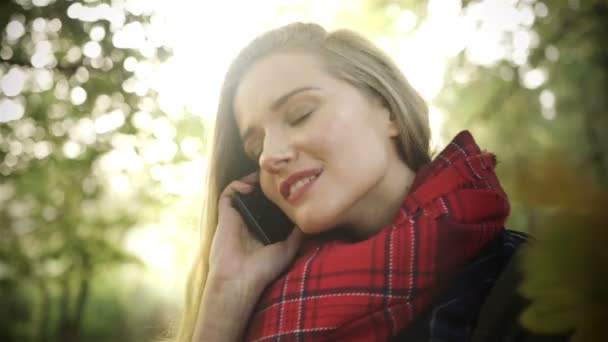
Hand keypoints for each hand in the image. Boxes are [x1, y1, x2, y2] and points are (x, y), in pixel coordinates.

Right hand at [209, 171, 302, 288]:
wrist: (240, 279)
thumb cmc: (263, 269)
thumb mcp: (287, 248)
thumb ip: (297, 233)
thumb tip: (309, 219)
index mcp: (262, 228)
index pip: (269, 206)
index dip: (277, 194)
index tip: (289, 185)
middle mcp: (249, 221)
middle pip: (256, 195)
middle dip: (266, 184)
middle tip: (278, 175)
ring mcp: (236, 217)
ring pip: (242, 190)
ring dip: (252, 180)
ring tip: (265, 176)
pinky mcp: (225, 214)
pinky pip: (228, 193)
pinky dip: (238, 184)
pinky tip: (250, 186)